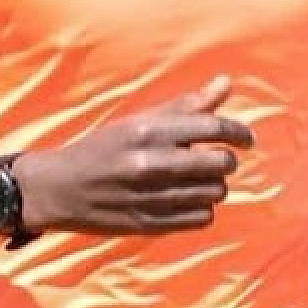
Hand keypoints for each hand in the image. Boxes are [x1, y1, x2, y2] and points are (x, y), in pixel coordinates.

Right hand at [15, 75, 252, 235]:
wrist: (61, 188)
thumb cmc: (105, 147)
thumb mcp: (139, 119)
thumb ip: (186, 105)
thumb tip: (225, 83)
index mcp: (147, 129)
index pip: (212, 127)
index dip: (238, 132)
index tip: (246, 138)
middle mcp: (150, 162)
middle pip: (219, 162)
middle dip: (226, 160)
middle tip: (218, 158)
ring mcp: (150, 196)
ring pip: (214, 192)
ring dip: (215, 185)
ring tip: (198, 179)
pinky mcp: (151, 224)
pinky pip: (202, 218)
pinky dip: (203, 208)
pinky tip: (188, 199)